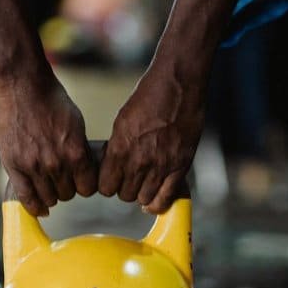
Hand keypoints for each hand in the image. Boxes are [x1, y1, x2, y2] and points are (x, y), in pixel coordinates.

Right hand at [0, 69, 96, 216]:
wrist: (21, 85)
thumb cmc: (50, 99)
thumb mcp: (76, 123)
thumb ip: (78, 149)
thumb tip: (83, 169)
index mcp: (76, 152)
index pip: (87, 187)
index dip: (84, 184)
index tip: (80, 181)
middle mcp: (56, 163)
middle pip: (68, 194)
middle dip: (67, 188)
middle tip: (62, 179)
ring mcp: (33, 166)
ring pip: (49, 198)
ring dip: (50, 195)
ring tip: (48, 186)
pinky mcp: (14, 166)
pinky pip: (26, 197)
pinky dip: (34, 206)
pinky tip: (38, 208)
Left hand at [101, 68, 204, 212]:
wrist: (179, 85)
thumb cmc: (149, 97)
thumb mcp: (123, 120)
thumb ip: (118, 146)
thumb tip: (112, 165)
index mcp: (121, 148)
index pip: (106, 187)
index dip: (107, 184)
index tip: (111, 179)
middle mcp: (140, 161)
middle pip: (124, 195)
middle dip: (124, 188)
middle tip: (129, 178)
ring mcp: (162, 165)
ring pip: (144, 199)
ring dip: (142, 194)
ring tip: (143, 183)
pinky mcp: (181, 166)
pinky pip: (167, 198)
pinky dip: (159, 202)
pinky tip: (155, 199)